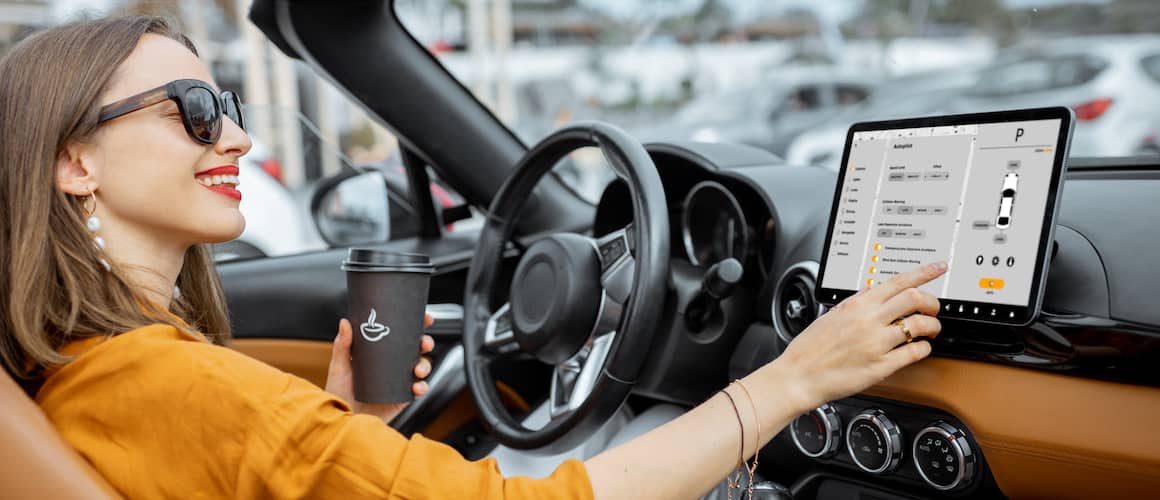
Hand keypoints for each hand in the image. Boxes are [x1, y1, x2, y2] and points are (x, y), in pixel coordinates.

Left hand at [326, 314, 435, 423]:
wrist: (342, 421)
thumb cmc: (338, 394)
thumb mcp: (339, 367)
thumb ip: (342, 346)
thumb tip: (345, 322)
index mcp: (381, 354)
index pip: (401, 336)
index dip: (415, 326)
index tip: (424, 318)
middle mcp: (393, 366)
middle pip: (416, 350)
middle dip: (426, 343)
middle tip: (424, 343)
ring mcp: (399, 381)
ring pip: (421, 368)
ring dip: (425, 365)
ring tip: (418, 370)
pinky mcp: (402, 398)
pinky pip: (418, 390)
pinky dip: (422, 387)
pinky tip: (417, 387)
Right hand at [773, 262, 946, 411]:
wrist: (799, 376)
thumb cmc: (810, 349)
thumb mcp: (832, 315)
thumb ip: (856, 302)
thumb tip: (873, 290)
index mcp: (857, 304)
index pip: (898, 281)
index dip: (924, 272)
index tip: (938, 268)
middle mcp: (869, 321)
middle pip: (916, 298)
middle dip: (932, 302)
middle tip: (933, 307)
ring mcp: (877, 343)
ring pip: (920, 325)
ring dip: (932, 325)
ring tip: (930, 330)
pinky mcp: (882, 366)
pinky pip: (915, 353)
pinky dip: (925, 348)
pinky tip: (920, 348)